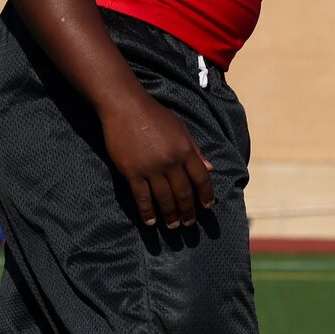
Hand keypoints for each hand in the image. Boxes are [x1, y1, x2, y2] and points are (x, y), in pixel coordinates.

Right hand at [97, 90, 213, 227]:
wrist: (124, 106)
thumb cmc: (154, 115)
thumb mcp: (180, 128)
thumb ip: (195, 149)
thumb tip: (210, 168)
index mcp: (185, 150)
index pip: (201, 179)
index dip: (206, 195)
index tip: (207, 207)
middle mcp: (171, 162)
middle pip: (183, 193)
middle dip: (188, 211)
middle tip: (188, 224)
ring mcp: (151, 168)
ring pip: (164, 198)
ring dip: (170, 215)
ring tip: (172, 226)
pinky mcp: (132, 172)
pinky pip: (142, 197)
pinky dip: (147, 211)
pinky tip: (150, 221)